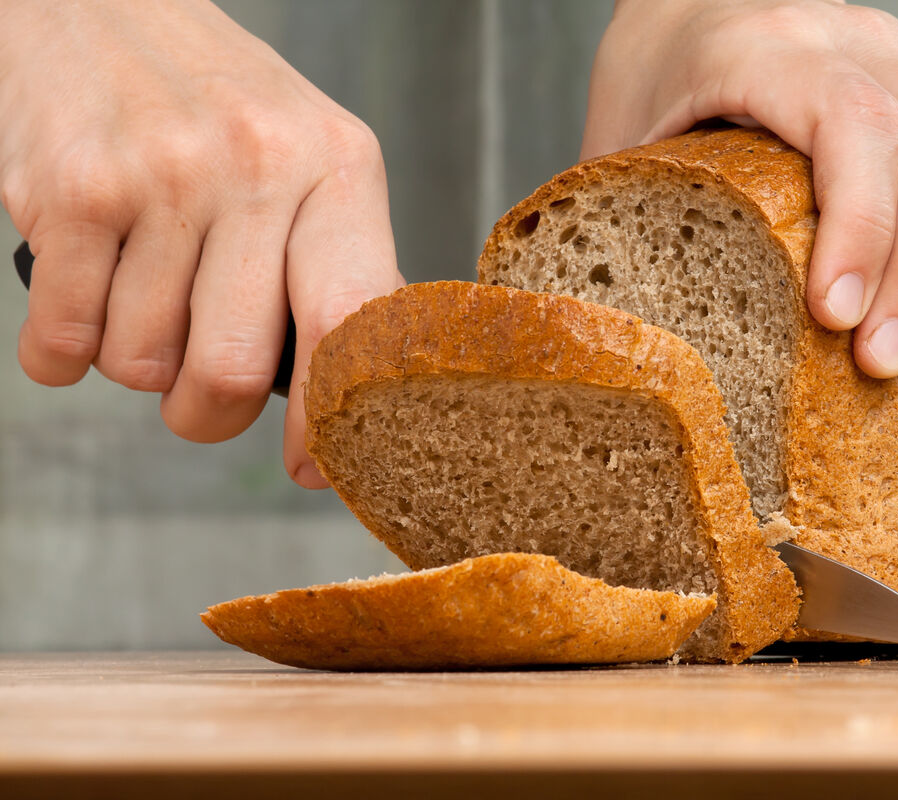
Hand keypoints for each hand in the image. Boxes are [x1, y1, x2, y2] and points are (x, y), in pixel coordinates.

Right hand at [0, 0, 401, 486]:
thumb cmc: (217, 104)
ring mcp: (163, 176)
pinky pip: (65, 341)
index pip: (352, 323)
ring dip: (136, 364)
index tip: (313, 466)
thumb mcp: (308, 160)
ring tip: (143, 296)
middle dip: (207, 413)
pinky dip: (65, 354)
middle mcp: (259, 167)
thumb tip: (353, 391)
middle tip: (199, 396)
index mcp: (338, 168)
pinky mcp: (72, 189)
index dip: (333, 420)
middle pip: (233, 371)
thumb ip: (335, 264)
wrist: (100, 2)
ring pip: (143, 364)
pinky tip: (85, 299)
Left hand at [583, 0, 897, 376]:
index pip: (848, 118)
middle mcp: (863, 41)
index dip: (859, 222)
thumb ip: (633, 213)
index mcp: (767, 46)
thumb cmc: (657, 86)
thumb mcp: (620, 139)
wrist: (697, 7)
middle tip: (886, 362)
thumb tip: (630, 333)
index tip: (837, 316)